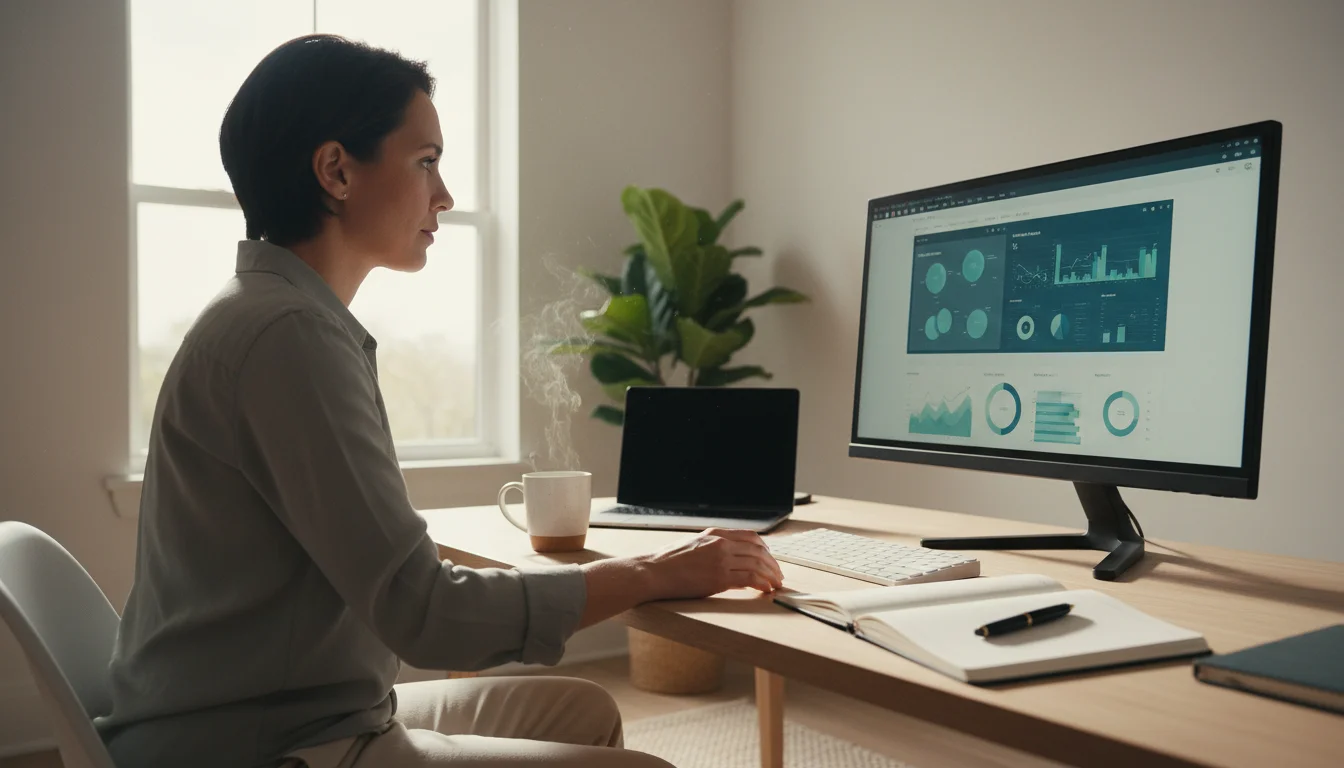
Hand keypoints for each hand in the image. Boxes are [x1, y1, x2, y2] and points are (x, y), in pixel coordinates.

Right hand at [637, 528, 784, 599]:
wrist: (653, 571)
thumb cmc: (668, 561)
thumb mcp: (693, 544)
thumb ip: (712, 547)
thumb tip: (729, 559)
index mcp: (715, 533)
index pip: (750, 536)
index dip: (766, 548)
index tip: (770, 559)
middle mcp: (721, 543)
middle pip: (758, 551)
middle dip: (773, 564)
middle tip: (778, 575)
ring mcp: (721, 560)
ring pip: (757, 565)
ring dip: (771, 575)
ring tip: (776, 585)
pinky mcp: (719, 578)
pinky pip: (749, 579)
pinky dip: (762, 584)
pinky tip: (765, 590)